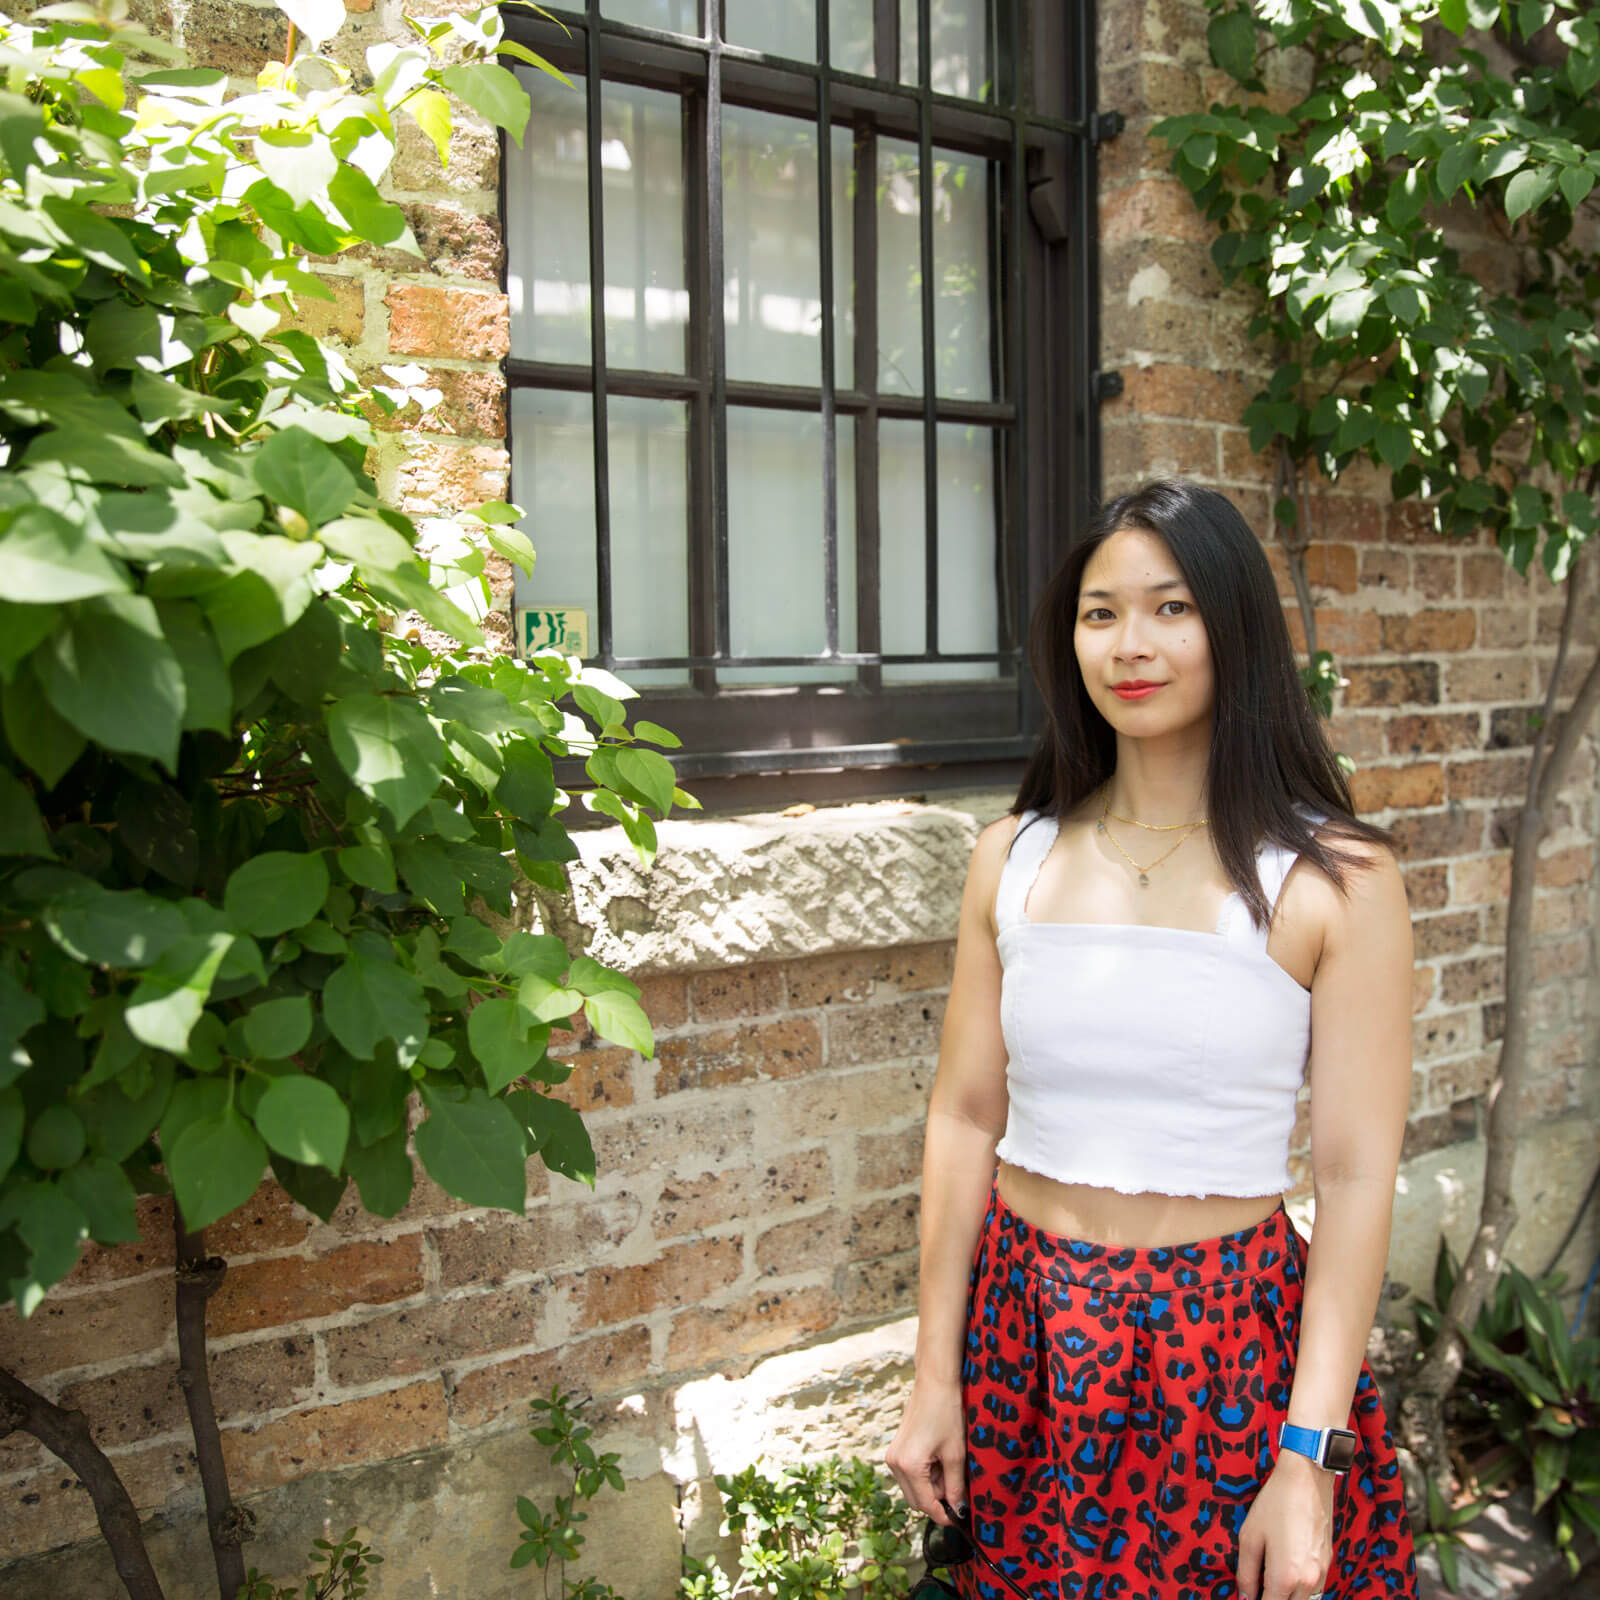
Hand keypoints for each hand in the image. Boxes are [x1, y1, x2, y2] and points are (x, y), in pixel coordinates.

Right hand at [884, 1373, 967, 1526]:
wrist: (934, 1383)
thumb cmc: (946, 1413)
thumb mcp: (955, 1454)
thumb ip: (956, 1486)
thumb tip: (958, 1510)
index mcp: (909, 1466)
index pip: (926, 1505)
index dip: (944, 1515)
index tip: (960, 1519)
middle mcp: (894, 1464)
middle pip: (916, 1500)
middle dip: (938, 1500)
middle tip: (958, 1487)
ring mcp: (893, 1456)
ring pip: (913, 1488)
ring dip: (932, 1487)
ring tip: (949, 1465)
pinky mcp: (896, 1449)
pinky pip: (910, 1474)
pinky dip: (925, 1475)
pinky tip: (939, 1458)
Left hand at [1235, 1450, 1335, 1599]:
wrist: (1307, 1480)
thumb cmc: (1275, 1503)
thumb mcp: (1250, 1536)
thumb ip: (1246, 1572)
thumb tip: (1245, 1597)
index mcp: (1286, 1577)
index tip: (1248, 1596)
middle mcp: (1308, 1582)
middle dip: (1272, 1599)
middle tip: (1258, 1586)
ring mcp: (1322, 1574)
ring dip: (1288, 1596)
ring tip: (1270, 1580)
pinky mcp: (1328, 1564)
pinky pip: (1314, 1589)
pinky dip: (1300, 1589)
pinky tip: (1286, 1571)